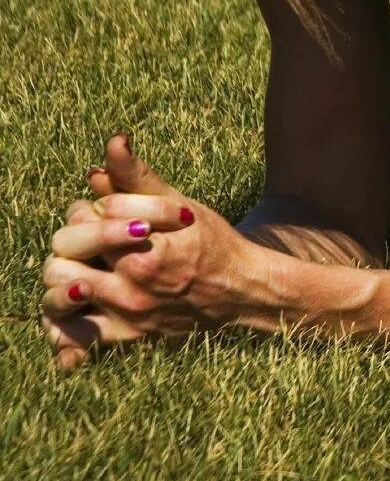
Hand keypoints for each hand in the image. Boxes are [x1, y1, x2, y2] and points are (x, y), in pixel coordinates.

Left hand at [39, 134, 265, 370]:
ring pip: (58, 290)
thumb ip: (138, 177)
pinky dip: (62, 326)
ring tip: (82, 264)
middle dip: (75, 235)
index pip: (90, 213)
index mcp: (144, 243)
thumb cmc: (212, 242)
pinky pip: (74, 338)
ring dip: (64, 272)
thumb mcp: (180, 204)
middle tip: (92, 234)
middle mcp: (131, 281)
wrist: (240, 291)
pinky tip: (75, 304)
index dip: (95, 206)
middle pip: (65, 249)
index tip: (111, 209)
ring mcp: (126, 312)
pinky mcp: (126, 336)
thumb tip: (113, 142)